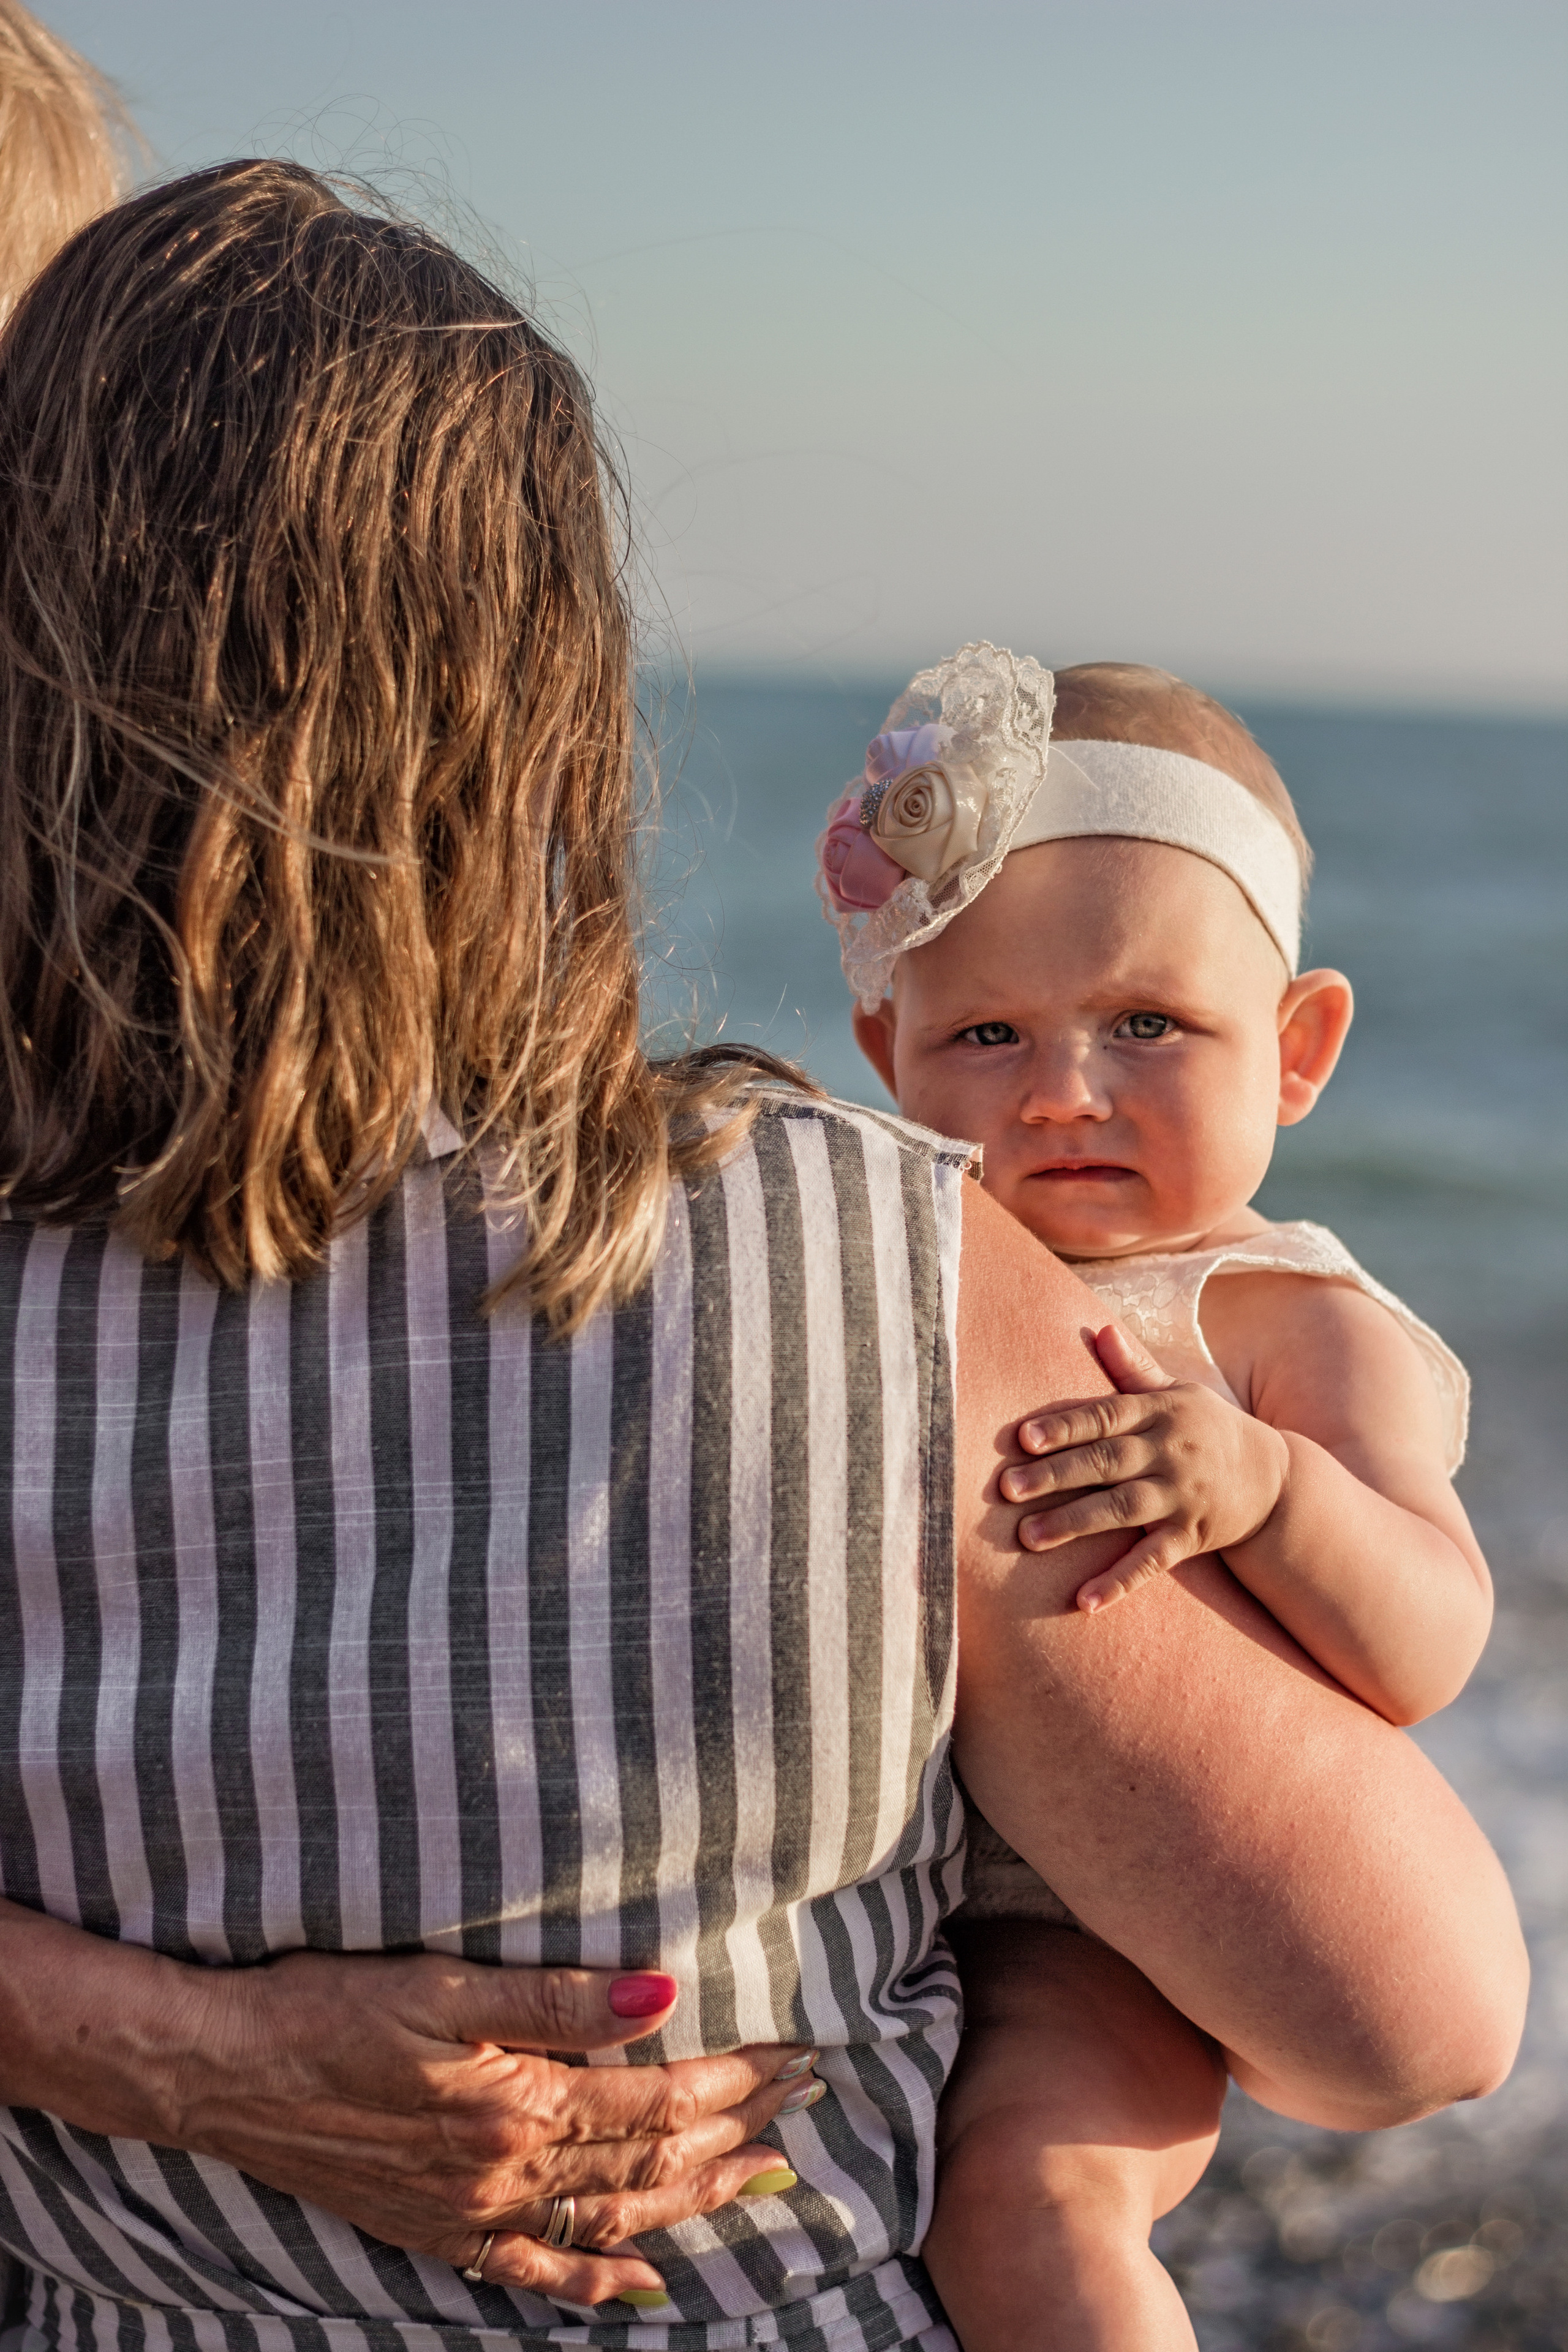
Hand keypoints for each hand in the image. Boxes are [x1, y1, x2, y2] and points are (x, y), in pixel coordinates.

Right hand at [158, 1950, 819, 2307]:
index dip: (734, 2081)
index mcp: (517, 2105)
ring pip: (611, 2221)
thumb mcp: (443, 1986)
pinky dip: (594, 2287)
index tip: (794, 2055)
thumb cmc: (330, 2008)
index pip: (659, 2099)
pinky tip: (642, 2289)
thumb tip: (660, 1990)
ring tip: (759, 2179)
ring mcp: (474, 2214)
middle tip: (802, 2101)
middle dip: (736, 2132)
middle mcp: (505, 2173)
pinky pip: (533, 2274)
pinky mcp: (439, 2232)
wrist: (228, 2072)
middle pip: (650, 2161)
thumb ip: (556, 1997)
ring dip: (692, 2201)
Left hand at [1002, 1322, 1288, 1609]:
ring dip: (1075, 1525)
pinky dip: (1120, 1581)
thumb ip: (1133, 1369)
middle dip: (1055, 1476)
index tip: (1023, 1437)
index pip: (1104, 1417)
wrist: (1274, 1479)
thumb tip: (1098, 1329)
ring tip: (1028, 1538)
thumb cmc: (1208, 1429)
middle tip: (1006, 1489)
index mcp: (1159, 1412)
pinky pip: (1153, 1561)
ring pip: (1122, 1510)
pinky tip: (1085, 1601)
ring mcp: (1181, 1497)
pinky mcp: (1192, 1537)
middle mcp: (1169, 1452)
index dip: (1065, 1426)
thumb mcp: (1178, 1393)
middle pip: (1106, 1463)